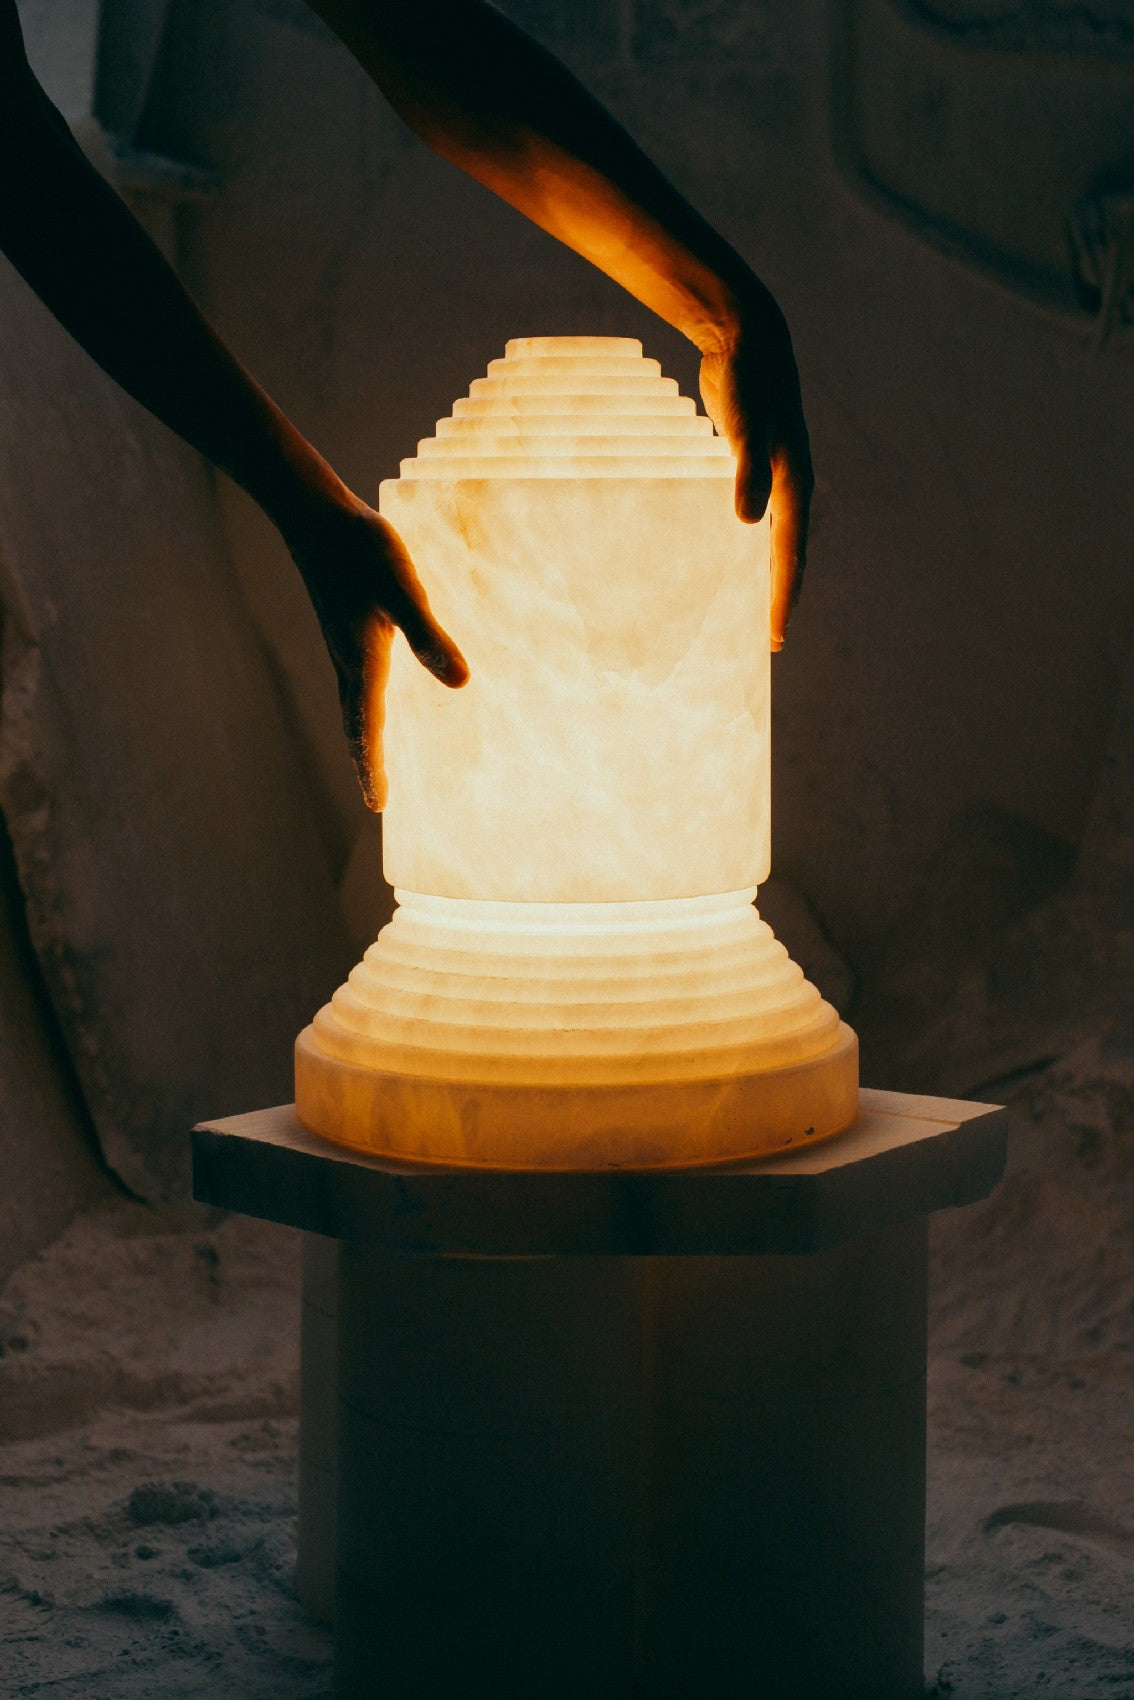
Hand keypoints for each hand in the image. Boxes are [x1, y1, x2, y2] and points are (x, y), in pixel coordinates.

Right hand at [283, 494, 467, 809]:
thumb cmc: (361, 549)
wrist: (316, 516)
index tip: (378, 806)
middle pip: (354, 725)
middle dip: (365, 762)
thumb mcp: (404, 590)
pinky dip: (362, 707)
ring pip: (352, 705)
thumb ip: (430, 635)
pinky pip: (354, 683)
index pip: (366, 727)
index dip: (372, 766)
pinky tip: (372, 701)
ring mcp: (343, 645)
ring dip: (361, 737)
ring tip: (371, 762)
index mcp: (362, 660)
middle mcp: (348, 660)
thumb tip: (462, 684)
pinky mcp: (345, 629)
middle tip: (376, 800)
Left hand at [699, 300, 813, 651]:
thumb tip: (746, 523)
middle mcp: (788, 488)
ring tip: (749, 611)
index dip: (781, 600)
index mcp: (792, 486)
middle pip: (786, 557)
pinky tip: (726, 559)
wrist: (747, 339)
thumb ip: (745, 471)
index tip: (774, 638)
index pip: (789, 558)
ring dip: (761, 575)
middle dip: (778, 599)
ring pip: (770, 540)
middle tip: (769, 642)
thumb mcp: (744, 426)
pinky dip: (744, 545)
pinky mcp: (751, 467)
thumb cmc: (747, 382)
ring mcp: (771, 478)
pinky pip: (752, 519)